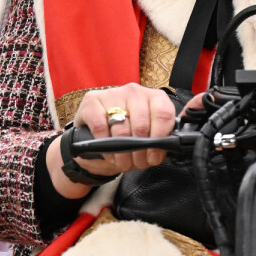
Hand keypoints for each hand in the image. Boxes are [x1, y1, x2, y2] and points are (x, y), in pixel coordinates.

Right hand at [46, 84, 176, 196]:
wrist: (97, 130)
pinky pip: (100, 127)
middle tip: (137, 163)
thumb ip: (158, 139)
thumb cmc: (128, 133)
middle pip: (142, 125)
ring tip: (123, 162)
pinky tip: (108, 152)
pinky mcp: (92, 100)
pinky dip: (104, 144)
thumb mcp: (148, 135)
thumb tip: (162, 148)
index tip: (154, 156)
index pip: (164, 114)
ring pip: (122, 129)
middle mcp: (135, 92)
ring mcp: (113, 94)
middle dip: (140, 152)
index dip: (159, 139)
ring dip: (123, 153)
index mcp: (155, 97)